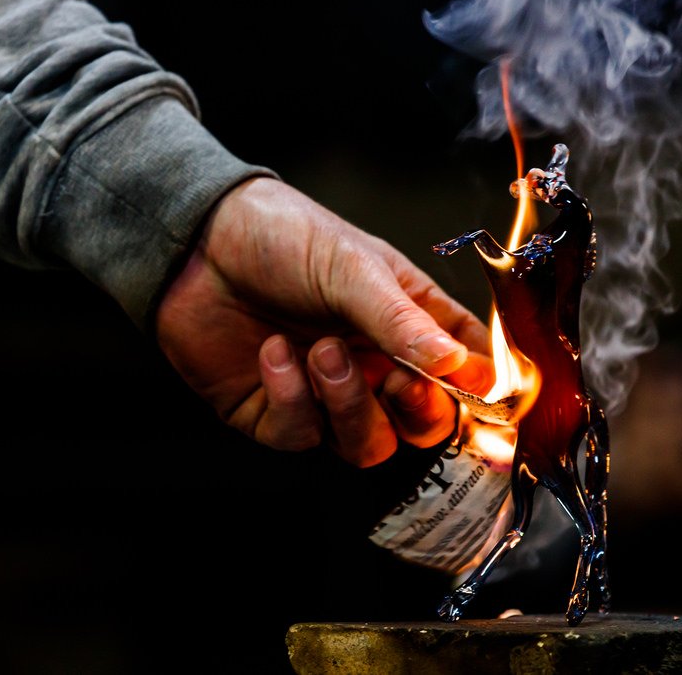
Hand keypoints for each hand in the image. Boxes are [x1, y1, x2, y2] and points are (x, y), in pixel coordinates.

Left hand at [155, 177, 491, 466]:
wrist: (196, 242)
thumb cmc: (285, 237)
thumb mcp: (352, 267)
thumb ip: (403, 321)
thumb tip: (459, 365)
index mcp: (407, 323)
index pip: (464, 371)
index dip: (480, 391)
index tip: (485, 393)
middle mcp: (373, 365)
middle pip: (421, 426)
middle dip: (417, 411)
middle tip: (399, 377)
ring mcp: (325, 395)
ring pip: (367, 444)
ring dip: (349, 405)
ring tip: (320, 352)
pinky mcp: (275, 414)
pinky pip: (301, 436)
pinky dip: (291, 399)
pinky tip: (272, 353)